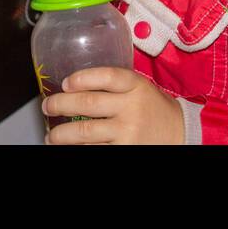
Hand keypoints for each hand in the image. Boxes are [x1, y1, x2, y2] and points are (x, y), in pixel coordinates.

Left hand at [42, 67, 185, 143]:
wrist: (179, 134)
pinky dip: (77, 149)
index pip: (107, 76)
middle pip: (88, 104)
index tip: (65, 83)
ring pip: (84, 133)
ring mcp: (128, 133)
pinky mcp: (125, 151)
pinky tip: (69, 147)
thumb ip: (115, 84)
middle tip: (48, 106)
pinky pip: (93, 150)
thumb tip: (73, 86)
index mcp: (136, 86)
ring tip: (52, 135)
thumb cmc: (153, 109)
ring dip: (61, 134)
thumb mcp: (140, 88)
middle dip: (61, 105)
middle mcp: (131, 108)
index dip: (82, 78)